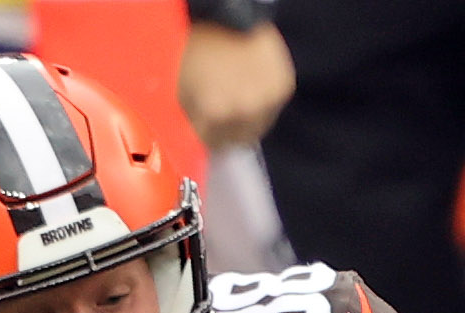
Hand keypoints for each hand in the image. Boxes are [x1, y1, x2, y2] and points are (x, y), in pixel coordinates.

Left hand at [176, 21, 295, 148]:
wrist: (228, 14)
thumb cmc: (199, 47)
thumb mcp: (181, 86)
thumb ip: (191, 119)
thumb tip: (199, 140)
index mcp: (214, 112)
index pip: (210, 145)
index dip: (204, 134)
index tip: (203, 125)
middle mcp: (243, 111)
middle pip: (234, 141)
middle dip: (224, 130)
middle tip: (220, 115)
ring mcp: (267, 101)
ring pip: (255, 130)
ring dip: (245, 122)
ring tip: (236, 102)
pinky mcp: (283, 88)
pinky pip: (271, 112)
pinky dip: (262, 106)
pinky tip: (251, 91)